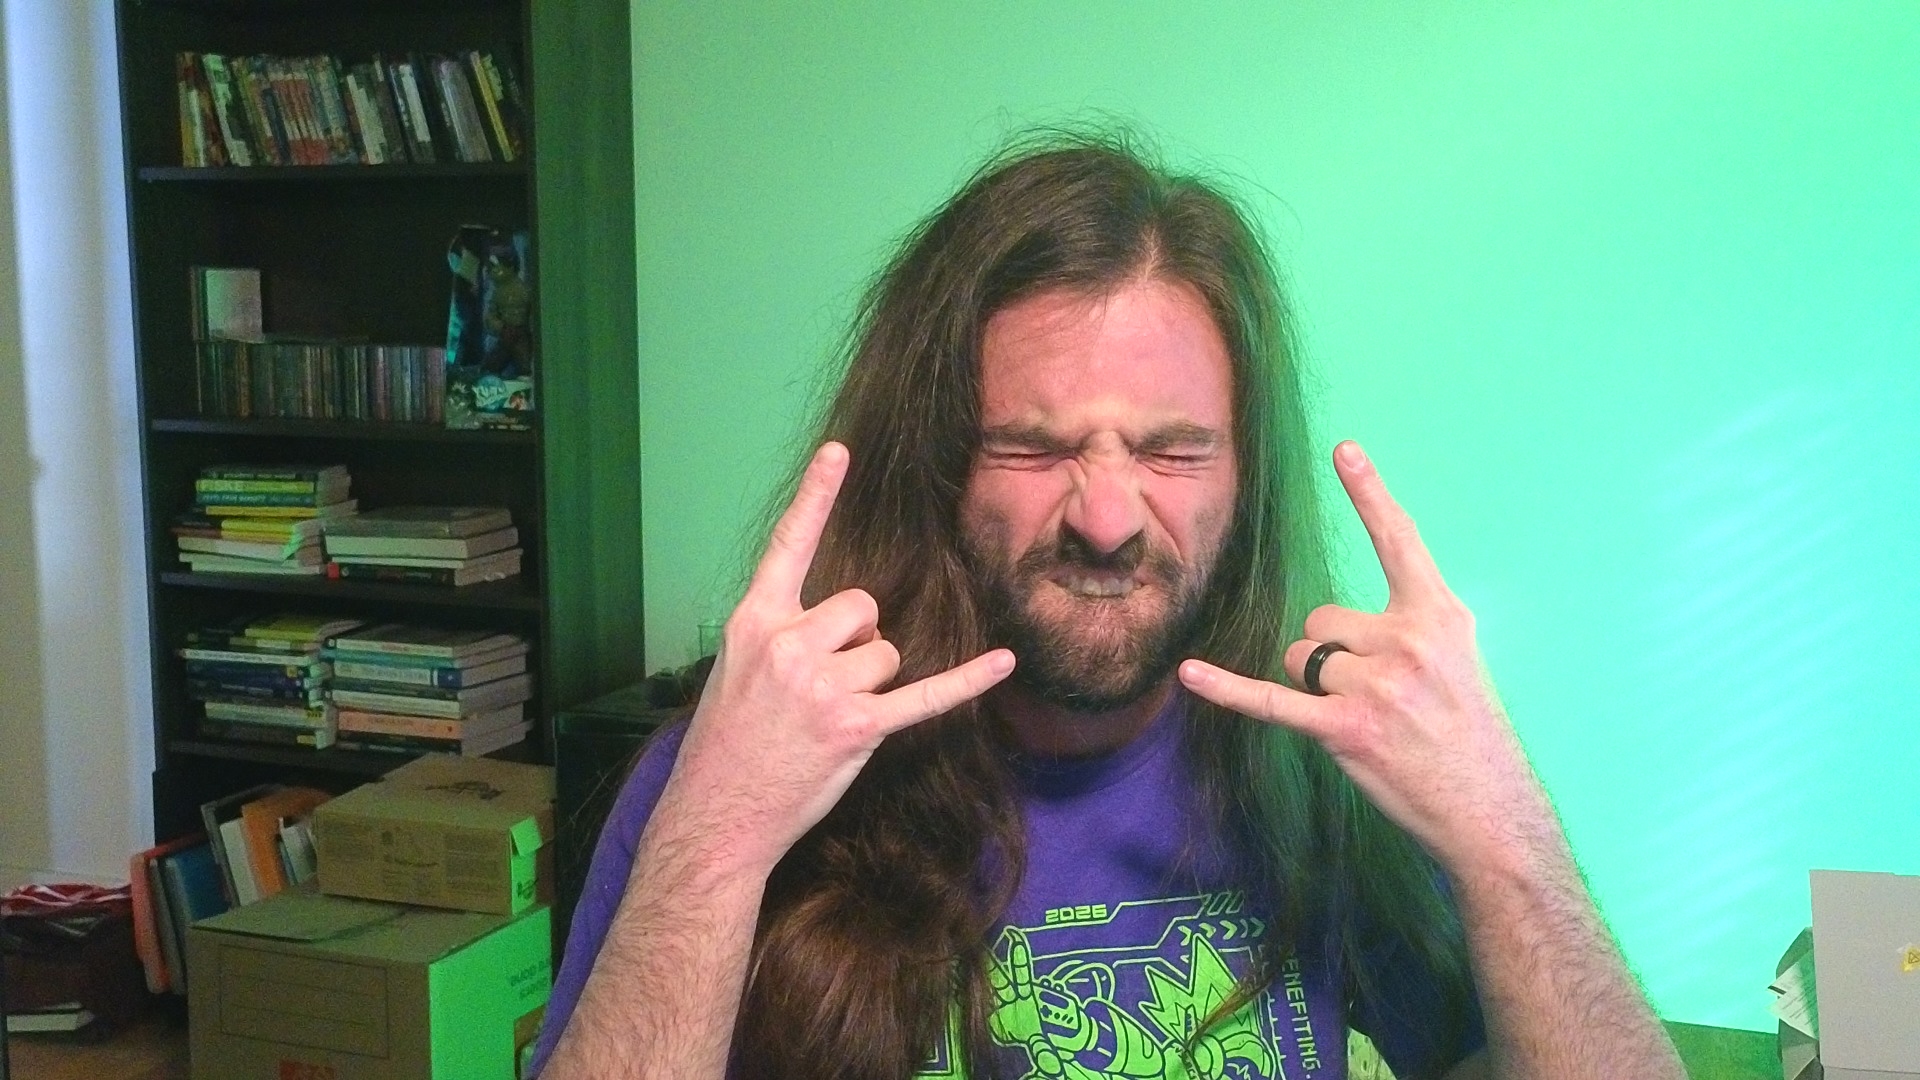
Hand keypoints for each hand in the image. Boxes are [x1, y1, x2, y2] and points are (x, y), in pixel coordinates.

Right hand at [652, 442, 1015, 875]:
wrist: (716, 814)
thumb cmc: (726, 744)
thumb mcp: (736, 670)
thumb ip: (782, 634)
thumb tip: (846, 626)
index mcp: (755, 622)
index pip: (789, 544)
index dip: (816, 496)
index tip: (841, 451)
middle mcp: (790, 643)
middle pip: (862, 607)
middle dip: (856, 640)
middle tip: (820, 688)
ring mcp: (824, 686)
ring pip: (886, 654)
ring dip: (871, 683)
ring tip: (828, 720)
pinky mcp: (857, 728)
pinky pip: (924, 695)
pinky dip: (967, 680)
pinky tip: (1003, 662)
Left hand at [1178, 441, 1552, 873]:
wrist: (1491, 813)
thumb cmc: (1471, 739)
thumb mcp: (1461, 662)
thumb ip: (1412, 628)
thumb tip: (1344, 625)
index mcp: (1439, 616)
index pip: (1399, 541)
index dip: (1369, 492)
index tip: (1342, 447)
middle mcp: (1407, 640)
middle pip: (1321, 619)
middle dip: (1331, 655)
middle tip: (1379, 700)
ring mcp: (1375, 685)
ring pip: (1300, 658)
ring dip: (1315, 687)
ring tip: (1366, 721)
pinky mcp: (1345, 729)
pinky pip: (1271, 700)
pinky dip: (1228, 689)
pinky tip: (1190, 674)